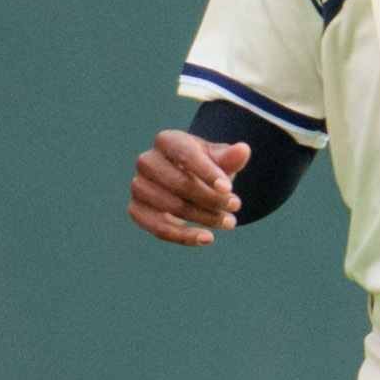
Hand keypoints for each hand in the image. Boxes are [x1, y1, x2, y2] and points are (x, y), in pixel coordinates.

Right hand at [129, 131, 250, 245]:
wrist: (184, 181)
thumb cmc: (204, 167)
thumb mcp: (219, 160)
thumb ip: (230, 158)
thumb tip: (243, 150)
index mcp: (166, 140)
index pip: (186, 156)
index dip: (208, 173)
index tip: (229, 190)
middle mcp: (147, 161)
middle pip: (181, 184)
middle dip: (212, 198)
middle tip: (236, 206)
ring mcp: (138, 186)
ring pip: (173, 208)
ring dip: (204, 218)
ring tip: (229, 222)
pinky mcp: (136, 209)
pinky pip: (159, 229)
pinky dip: (185, 237)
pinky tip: (207, 238)